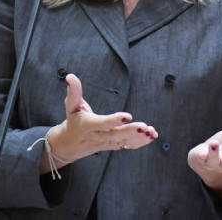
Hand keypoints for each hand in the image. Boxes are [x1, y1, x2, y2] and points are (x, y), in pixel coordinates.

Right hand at [41, 74, 156, 171]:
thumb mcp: (71, 106)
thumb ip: (74, 91)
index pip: (100, 124)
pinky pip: (126, 146)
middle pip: (114, 135)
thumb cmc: (73, 120)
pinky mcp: (112, 146)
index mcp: (86, 125)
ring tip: (151, 132)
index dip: (113, 121)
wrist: (70, 144)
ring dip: (138, 138)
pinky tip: (151, 136)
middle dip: (129, 132)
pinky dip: (140, 142)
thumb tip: (70, 76)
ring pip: (122, 142)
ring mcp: (105, 143)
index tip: (127, 116)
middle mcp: (97, 136)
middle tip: (144, 126)